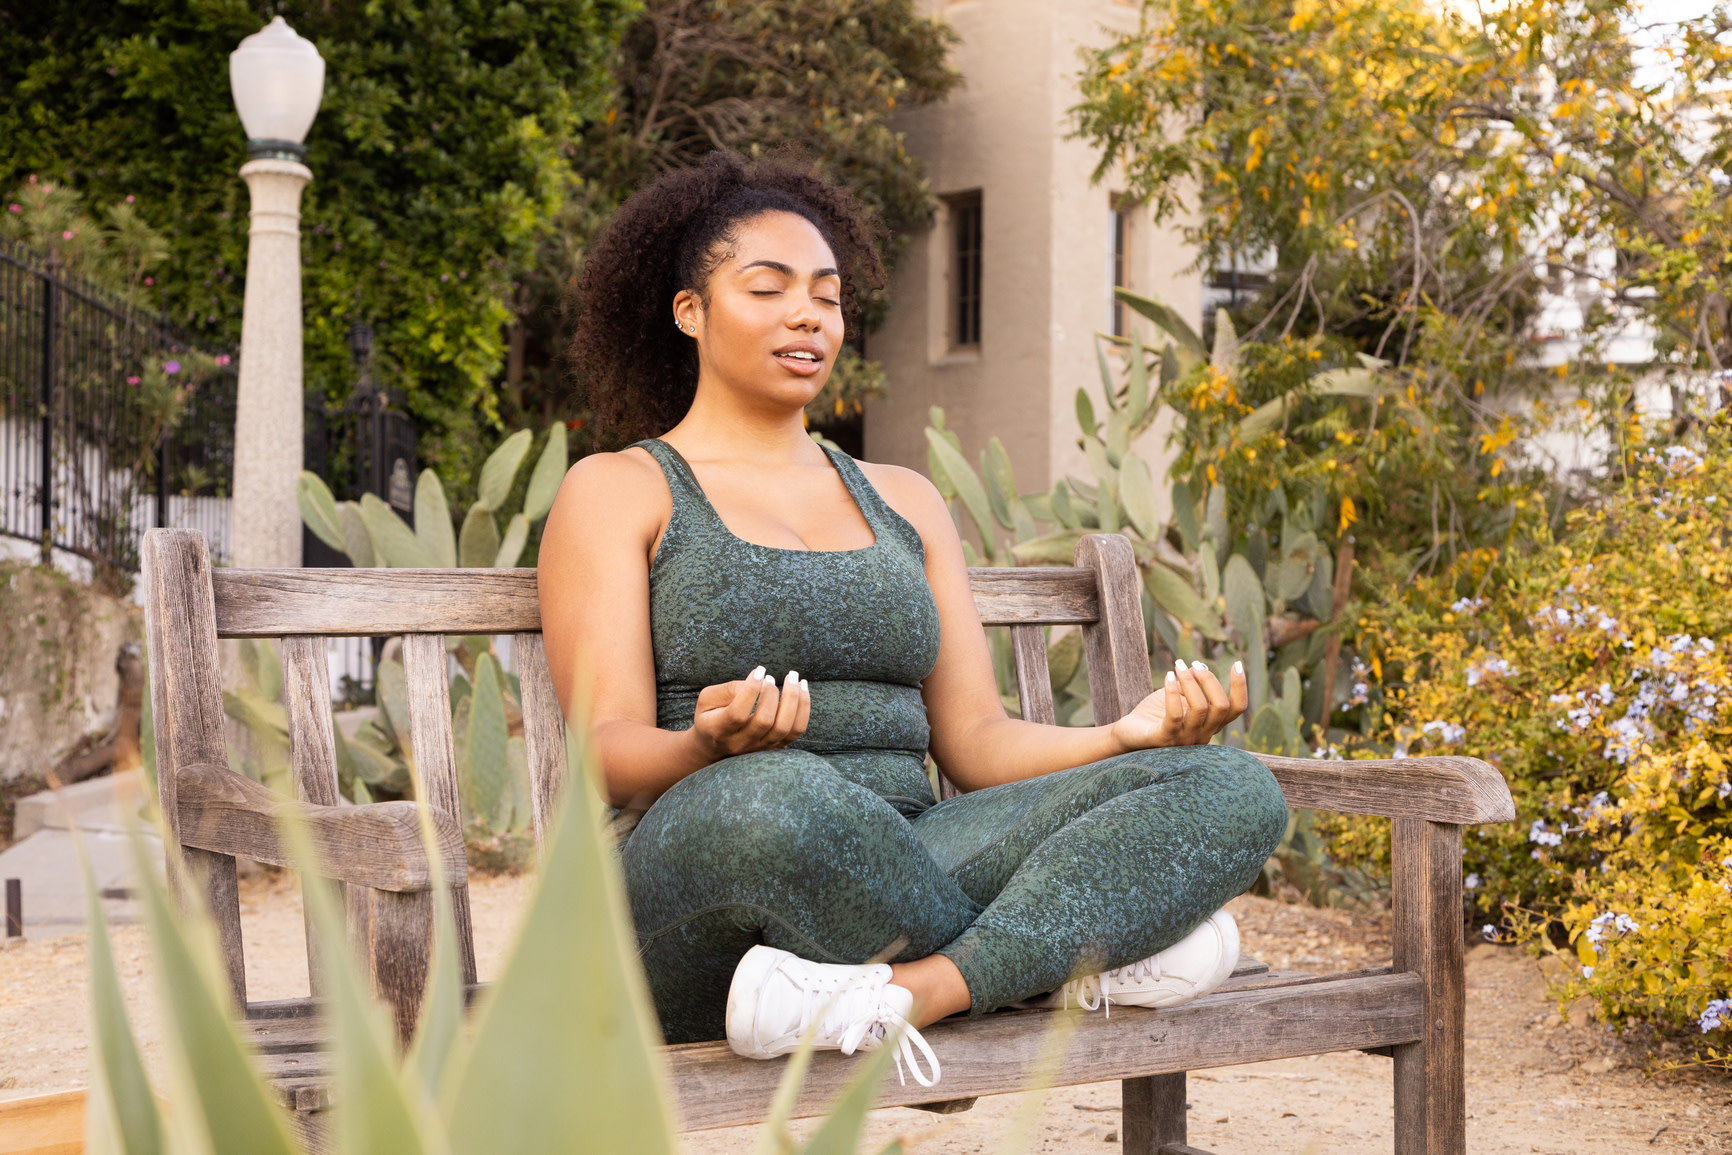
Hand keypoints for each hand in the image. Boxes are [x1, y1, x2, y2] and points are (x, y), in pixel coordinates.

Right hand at [691, 665, 811, 759]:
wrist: (715, 748)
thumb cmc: (711, 716)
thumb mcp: (707, 700)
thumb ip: (729, 689)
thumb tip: (758, 682)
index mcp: (719, 730)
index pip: (737, 714)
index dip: (751, 690)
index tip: (759, 670)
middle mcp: (741, 743)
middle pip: (764, 721)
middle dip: (772, 693)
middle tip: (771, 677)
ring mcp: (761, 748)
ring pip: (784, 727)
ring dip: (793, 699)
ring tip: (794, 678)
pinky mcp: (776, 747)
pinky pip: (796, 730)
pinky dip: (804, 708)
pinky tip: (803, 689)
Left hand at [1110, 659, 1248, 750]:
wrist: (1128, 733)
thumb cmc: (1155, 713)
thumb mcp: (1178, 696)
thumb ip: (1192, 684)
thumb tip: (1201, 666)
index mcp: (1210, 724)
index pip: (1236, 709)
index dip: (1240, 686)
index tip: (1237, 663)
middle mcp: (1202, 735)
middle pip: (1221, 706)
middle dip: (1209, 679)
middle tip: (1193, 664)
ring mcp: (1184, 739)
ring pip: (1200, 708)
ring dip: (1190, 681)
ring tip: (1178, 665)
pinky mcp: (1164, 739)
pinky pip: (1175, 715)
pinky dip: (1173, 691)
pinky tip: (1168, 676)